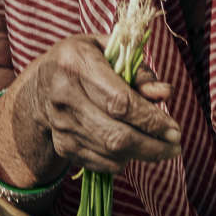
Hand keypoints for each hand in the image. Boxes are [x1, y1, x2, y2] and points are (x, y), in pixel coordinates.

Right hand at [7, 34, 181, 178]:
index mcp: (76, 64)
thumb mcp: (109, 51)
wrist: (40, 85)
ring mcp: (61, 125)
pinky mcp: (63, 147)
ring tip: (158, 146)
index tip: (174, 129)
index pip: (119, 101)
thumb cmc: (84, 61)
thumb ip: (139, 71)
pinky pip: (102, 164)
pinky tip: (132, 147)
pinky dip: (123, 160)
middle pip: (116, 135)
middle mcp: (64, 96)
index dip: (151, 120)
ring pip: (111, 153)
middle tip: (174, 146)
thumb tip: (165, 93)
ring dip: (142, 154)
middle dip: (152, 146)